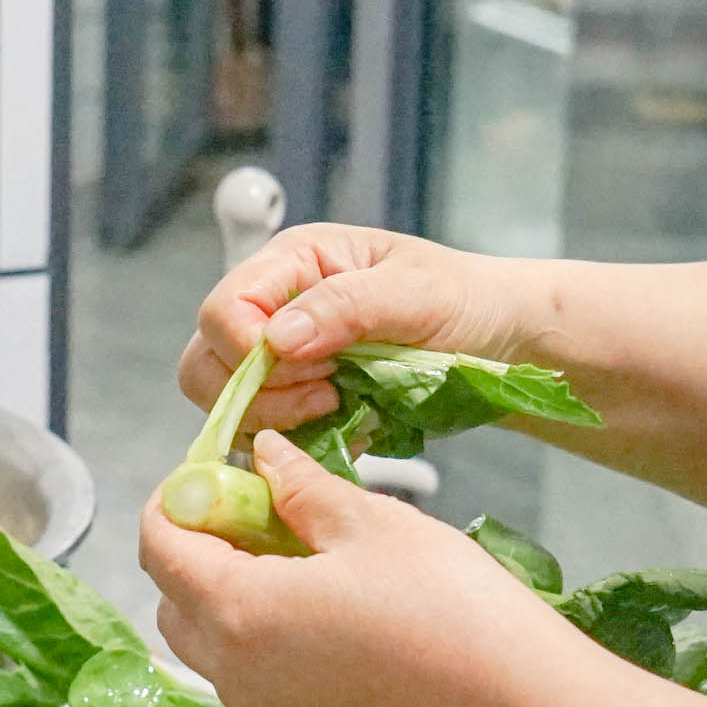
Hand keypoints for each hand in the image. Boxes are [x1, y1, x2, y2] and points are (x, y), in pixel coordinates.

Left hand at [137, 433, 575, 706]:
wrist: (515, 702)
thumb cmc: (447, 604)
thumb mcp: (369, 521)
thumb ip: (299, 486)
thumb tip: (263, 456)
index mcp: (238, 608)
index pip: (159, 546)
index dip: (178, 502)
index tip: (216, 481)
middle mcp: (236, 675)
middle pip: (172, 604)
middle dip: (199, 556)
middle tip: (260, 521)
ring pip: (212, 653)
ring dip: (231, 606)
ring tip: (302, 573)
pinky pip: (258, 691)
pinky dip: (269, 654)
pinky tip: (333, 628)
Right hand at [180, 225, 546, 439]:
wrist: (500, 339)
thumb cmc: (465, 298)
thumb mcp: (417, 292)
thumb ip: (346, 306)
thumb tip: (277, 337)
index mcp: (294, 263)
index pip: (223, 309)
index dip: (249, 351)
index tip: (315, 369)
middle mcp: (275, 307)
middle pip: (207, 362)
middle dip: (259, 392)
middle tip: (328, 395)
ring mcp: (283, 358)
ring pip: (229, 404)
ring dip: (278, 419)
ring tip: (341, 407)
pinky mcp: (300, 401)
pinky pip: (268, 435)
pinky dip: (300, 442)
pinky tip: (350, 426)